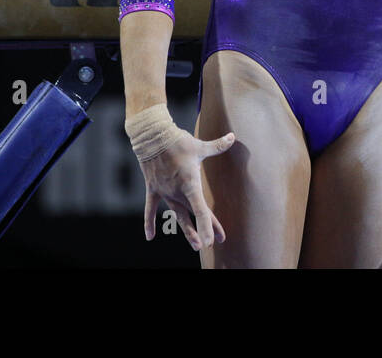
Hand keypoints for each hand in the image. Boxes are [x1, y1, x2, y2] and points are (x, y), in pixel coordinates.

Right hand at [136, 128, 234, 250]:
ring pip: (177, 215)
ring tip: (195, 245)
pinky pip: (150, 209)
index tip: (211, 241)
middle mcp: (177, 191)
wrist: (152, 136)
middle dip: (203, 230)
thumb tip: (233, 136)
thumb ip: (218, 145)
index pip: (201, 209)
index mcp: (189, 183)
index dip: (208, 226)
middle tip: (210, 244)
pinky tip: (149, 237)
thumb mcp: (199, 145)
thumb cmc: (178, 141)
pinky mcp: (153, 189)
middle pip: (192, 214)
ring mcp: (164, 192)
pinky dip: (149, 222)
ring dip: (186, 230)